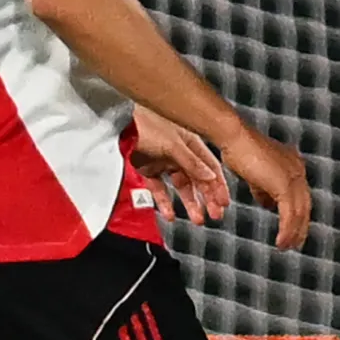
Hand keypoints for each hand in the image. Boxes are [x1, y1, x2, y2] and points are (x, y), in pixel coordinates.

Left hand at [129, 107, 230, 224]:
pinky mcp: (147, 168)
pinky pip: (159, 189)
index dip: (218, 185)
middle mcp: (179, 151)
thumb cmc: (146, 123)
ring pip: (181, 186)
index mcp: (190, 142)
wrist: (116, 120)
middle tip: (215, 215)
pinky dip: (165, 202)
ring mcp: (163, 160)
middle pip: (198, 178)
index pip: (210, 167)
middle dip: (208, 198)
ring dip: (190, 203)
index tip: (224, 203)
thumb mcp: (172, 144)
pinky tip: (170, 214)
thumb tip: (210, 177)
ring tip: (197, 219)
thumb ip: (191, 162)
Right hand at [218, 123, 310, 249]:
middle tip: (294, 244)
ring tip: (285, 246)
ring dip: (293, 232)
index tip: (293, 231)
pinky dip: (287, 230)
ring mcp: (294, 176)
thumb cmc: (239, 151)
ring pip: (299, 212)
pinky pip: (290, 213)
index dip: (298, 216)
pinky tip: (281, 241)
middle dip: (300, 227)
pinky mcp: (285, 184)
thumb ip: (264, 189)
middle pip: (304, 206)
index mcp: (293, 166)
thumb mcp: (255, 175)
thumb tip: (268, 204)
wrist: (234, 138)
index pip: (300, 197)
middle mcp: (297, 170)